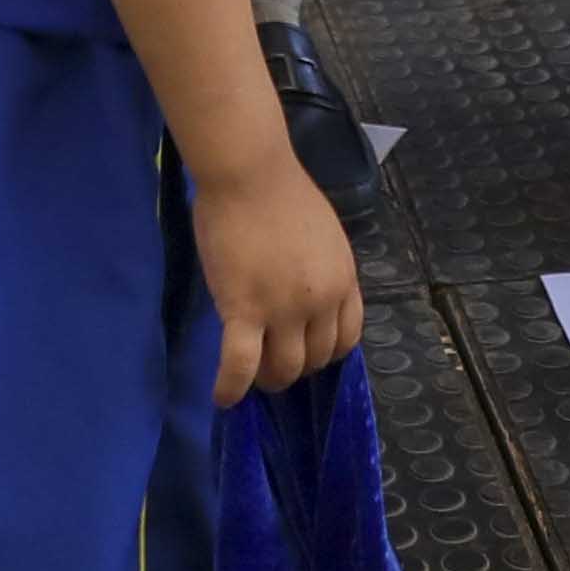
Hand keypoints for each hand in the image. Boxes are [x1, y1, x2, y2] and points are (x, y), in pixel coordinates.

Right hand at [190, 148, 362, 406]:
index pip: (346, 339)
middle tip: (271, 360)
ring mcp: (283, 309)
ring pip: (284, 369)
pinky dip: (232, 387)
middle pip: (315, 359)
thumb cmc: (280, 193)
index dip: (325, 353)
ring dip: (268, 379)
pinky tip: (223, 398)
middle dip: (295, 367)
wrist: (249, 172)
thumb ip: (321, 273)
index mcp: (343, 280)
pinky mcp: (245, 309)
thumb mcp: (323, 236)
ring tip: (251, 377)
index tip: (305, 350)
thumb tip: (307, 300)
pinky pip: (240, 364)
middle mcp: (321, 301)